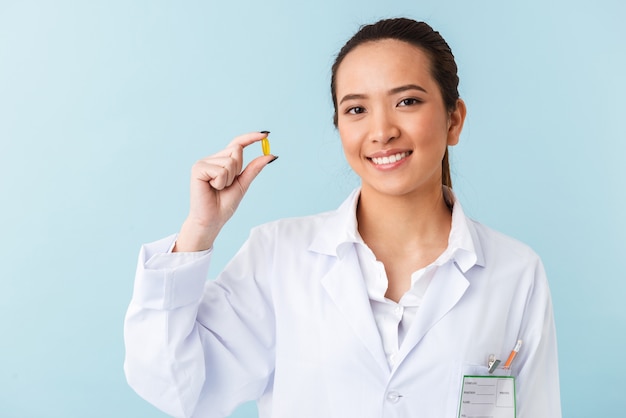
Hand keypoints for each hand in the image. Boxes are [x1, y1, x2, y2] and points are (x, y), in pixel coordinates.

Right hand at [174, 131, 276, 251]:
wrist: (212, 220)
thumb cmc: (224, 204)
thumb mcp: (243, 184)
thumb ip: (254, 169)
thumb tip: (270, 155)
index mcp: (222, 160)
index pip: (237, 144)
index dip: (251, 137)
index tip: (267, 134)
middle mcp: (212, 158)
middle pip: (236, 150)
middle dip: (238, 169)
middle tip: (227, 184)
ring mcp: (204, 162)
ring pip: (229, 161)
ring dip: (229, 179)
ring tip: (218, 188)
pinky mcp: (198, 168)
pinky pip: (220, 170)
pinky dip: (221, 182)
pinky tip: (212, 188)